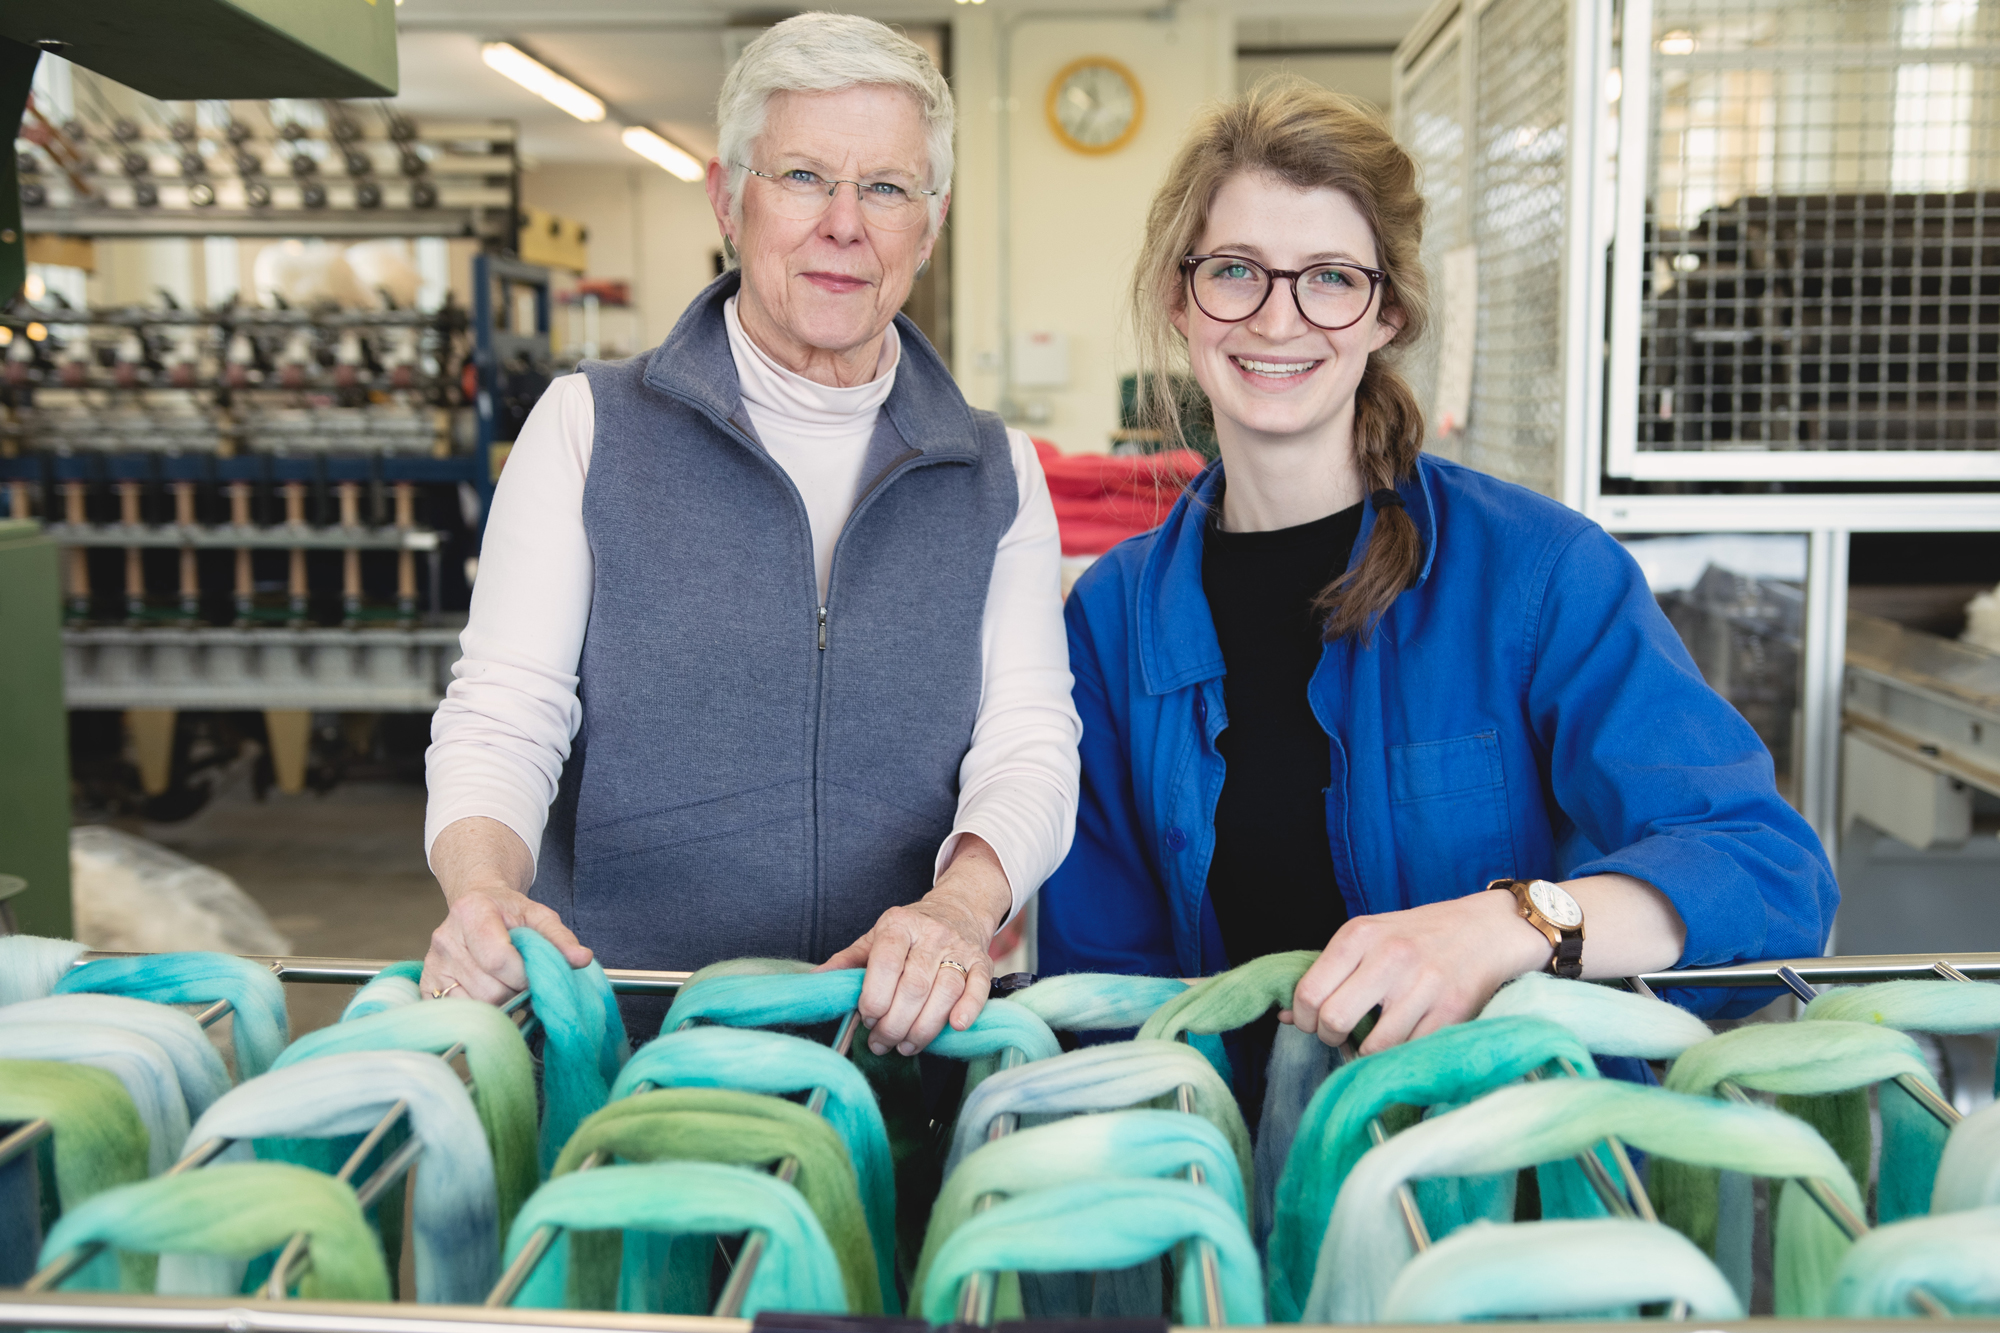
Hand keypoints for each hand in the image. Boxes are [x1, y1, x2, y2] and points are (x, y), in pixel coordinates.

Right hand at [422, 883, 591, 1003]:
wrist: (476, 905)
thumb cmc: (509, 912)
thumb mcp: (539, 916)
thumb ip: (560, 938)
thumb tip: (582, 959)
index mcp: (471, 911)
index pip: (499, 959)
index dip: (524, 974)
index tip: (534, 972)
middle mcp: (445, 938)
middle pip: (489, 989)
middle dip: (515, 991)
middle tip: (522, 979)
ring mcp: (433, 963)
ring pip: (476, 1005)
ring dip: (500, 1003)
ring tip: (506, 983)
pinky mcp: (427, 984)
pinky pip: (458, 1012)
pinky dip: (481, 1009)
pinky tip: (489, 992)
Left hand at [818, 834, 1011, 1055]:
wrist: (957, 910)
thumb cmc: (909, 932)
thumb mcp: (875, 938)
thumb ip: (847, 962)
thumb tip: (813, 982)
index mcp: (898, 925)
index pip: (885, 963)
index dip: (875, 997)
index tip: (867, 1018)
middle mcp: (931, 934)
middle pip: (914, 986)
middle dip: (895, 1023)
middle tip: (882, 1043)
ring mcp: (960, 949)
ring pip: (945, 992)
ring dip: (924, 1028)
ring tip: (906, 1045)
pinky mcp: (983, 963)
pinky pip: (978, 988)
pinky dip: (968, 1009)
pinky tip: (955, 1027)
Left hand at [1281, 888, 1551, 1053]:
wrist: (1489, 929)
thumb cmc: (1420, 936)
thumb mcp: (1369, 938)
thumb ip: (1330, 972)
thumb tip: (1284, 1015)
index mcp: (1359, 935)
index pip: (1308, 993)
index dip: (1304, 1020)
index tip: (1315, 1023)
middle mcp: (1389, 957)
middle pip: (1333, 1021)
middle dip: (1331, 1038)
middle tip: (1343, 1036)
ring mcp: (1423, 985)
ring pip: (1373, 1047)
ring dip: (1370, 1053)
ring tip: (1378, 1038)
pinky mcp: (1453, 1011)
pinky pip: (1411, 1052)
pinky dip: (1403, 1055)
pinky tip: (1406, 1040)